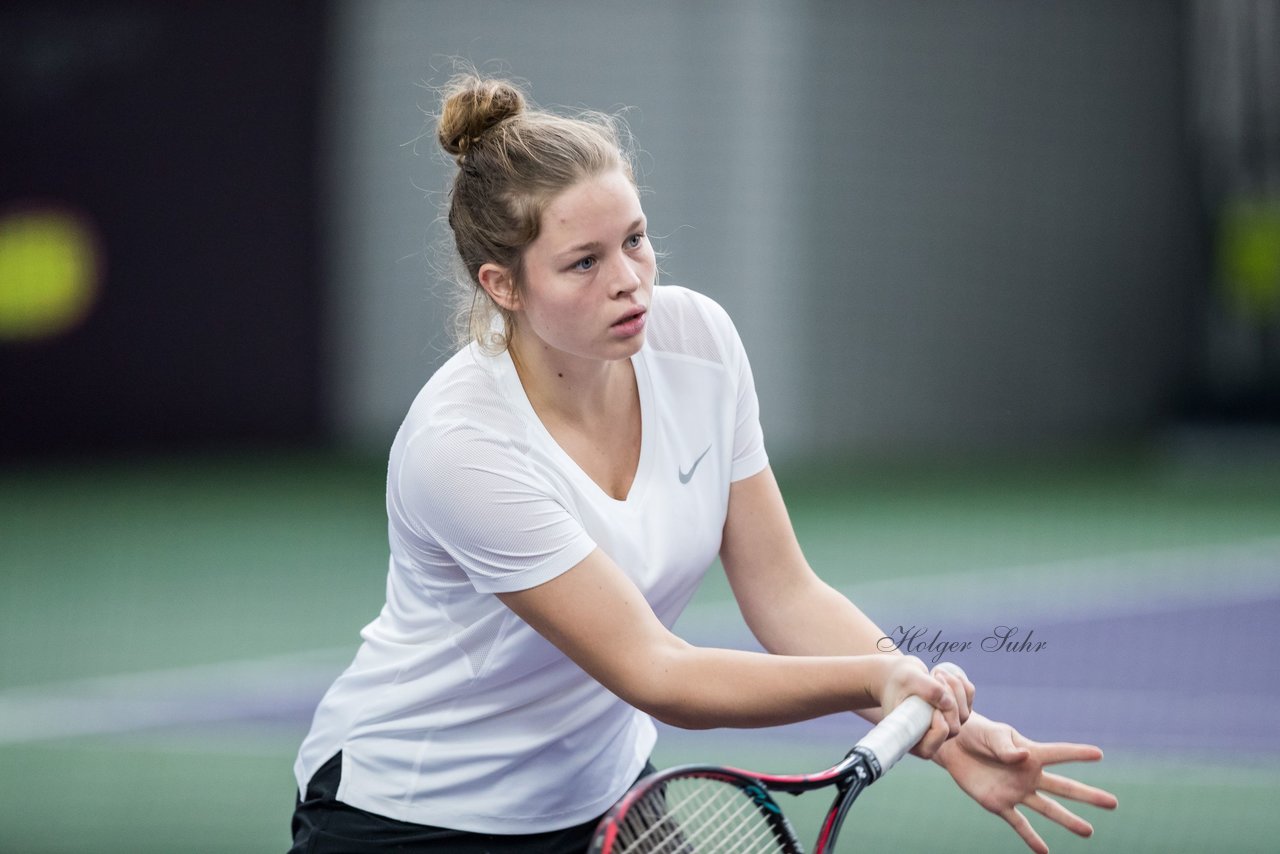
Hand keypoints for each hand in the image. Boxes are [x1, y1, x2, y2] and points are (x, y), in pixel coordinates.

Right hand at [906, 662, 975, 759]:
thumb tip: (948, 702)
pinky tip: (947, 674)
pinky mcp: (956, 713)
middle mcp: (931, 737)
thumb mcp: (908, 680)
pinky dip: (962, 685)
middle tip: (935, 678)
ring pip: (964, 714)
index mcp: (912, 738)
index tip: (934, 708)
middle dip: (949, 702)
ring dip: (955, 689)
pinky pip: (969, 700)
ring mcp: (946, 726)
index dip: (938, 729)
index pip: (931, 747)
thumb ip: (926, 689)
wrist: (900, 675)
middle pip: (953, 728)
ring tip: (937, 672)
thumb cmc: (898, 680)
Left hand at [934, 713, 1117, 853]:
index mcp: (1030, 753)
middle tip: (1113, 803)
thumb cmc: (977, 733)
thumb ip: (1006, 748)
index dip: (1078, 753)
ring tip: (1088, 832)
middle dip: (1088, 796)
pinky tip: (1044, 852)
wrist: (953, 746)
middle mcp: (1028, 775)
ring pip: (1048, 809)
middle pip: (1064, 787)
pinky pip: (1019, 824)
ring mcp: (1016, 791)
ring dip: (1068, 820)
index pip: (1059, 753)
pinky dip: (1031, 838)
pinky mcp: (999, 804)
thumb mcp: (992, 735)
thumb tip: (1023, 760)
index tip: (1099, 754)